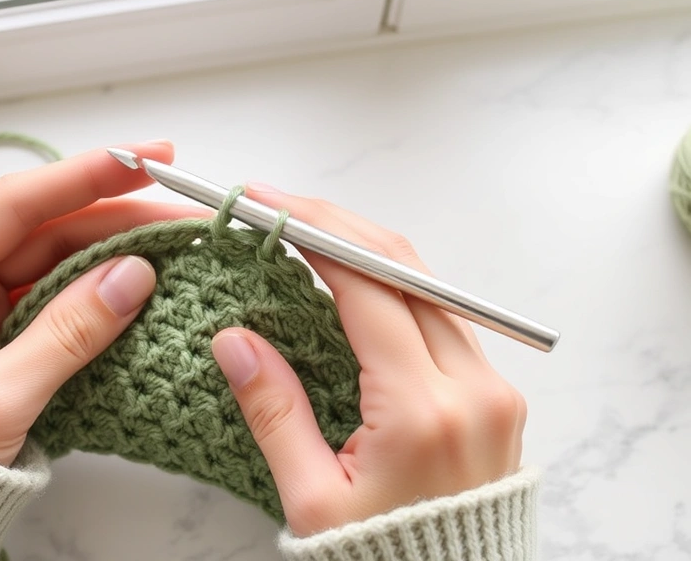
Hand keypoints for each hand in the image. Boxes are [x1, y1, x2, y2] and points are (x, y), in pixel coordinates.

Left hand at [0, 141, 207, 465]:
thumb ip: (68, 333)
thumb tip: (136, 276)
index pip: (13, 206)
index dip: (83, 176)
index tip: (146, 159)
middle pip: (44, 228)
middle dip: (116, 217)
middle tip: (185, 217)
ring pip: (57, 261)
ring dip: (116, 252)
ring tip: (179, 245)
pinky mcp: (1, 335)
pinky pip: (58, 300)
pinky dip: (102, 292)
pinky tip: (145, 283)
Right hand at [211, 184, 525, 536]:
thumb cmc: (382, 560)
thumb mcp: (311, 499)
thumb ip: (274, 411)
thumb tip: (234, 339)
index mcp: (425, 412)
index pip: (369, 288)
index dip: (314, 235)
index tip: (267, 206)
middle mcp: (475, 389)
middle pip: (406, 271)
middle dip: (337, 224)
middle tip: (278, 203)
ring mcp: (493, 388)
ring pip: (429, 285)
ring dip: (367, 248)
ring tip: (306, 229)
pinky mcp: (495, 394)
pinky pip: (443, 314)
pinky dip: (395, 284)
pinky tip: (352, 274)